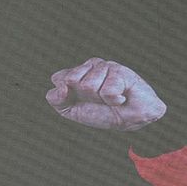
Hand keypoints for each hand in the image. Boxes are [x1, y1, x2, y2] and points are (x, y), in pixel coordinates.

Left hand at [45, 57, 165, 130]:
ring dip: (100, 99)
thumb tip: (63, 87)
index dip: (64, 94)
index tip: (77, 102)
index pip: (58, 77)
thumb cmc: (101, 113)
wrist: (130, 120)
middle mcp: (90, 66)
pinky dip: (114, 100)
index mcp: (77, 74)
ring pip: (88, 85)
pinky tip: (121, 97)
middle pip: (71, 78)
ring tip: (110, 99)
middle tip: (96, 100)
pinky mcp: (120, 70)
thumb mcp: (72, 111)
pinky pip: (106, 90)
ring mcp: (105, 66)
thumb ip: (56, 99)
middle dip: (82, 96)